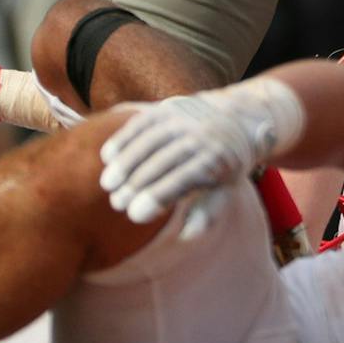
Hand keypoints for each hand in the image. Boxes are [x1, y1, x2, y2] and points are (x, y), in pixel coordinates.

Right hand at [98, 81, 303, 236]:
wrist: (235, 120)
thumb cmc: (223, 165)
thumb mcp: (224, 190)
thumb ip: (206, 213)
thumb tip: (186, 235)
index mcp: (216, 159)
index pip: (182, 179)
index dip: (156, 197)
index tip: (135, 215)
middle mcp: (200, 135)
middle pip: (161, 162)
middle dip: (135, 185)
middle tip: (117, 203)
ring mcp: (183, 118)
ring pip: (147, 141)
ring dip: (124, 163)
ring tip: (108, 185)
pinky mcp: (168, 107)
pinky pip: (140, 123)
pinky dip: (123, 139)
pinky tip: (108, 158)